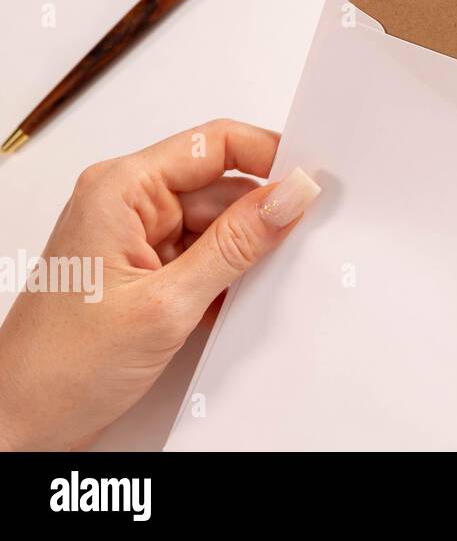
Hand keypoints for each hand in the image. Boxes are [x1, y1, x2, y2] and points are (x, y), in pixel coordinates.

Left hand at [0, 120, 319, 450]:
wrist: (18, 425)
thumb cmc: (58, 367)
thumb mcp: (167, 304)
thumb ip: (237, 245)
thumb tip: (290, 195)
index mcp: (122, 189)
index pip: (215, 144)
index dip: (271, 155)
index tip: (313, 182)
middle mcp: (128, 205)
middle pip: (224, 186)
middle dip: (262, 216)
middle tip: (300, 245)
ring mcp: (137, 240)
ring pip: (219, 225)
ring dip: (245, 254)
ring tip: (251, 288)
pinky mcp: (147, 274)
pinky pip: (206, 257)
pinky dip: (228, 279)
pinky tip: (233, 304)